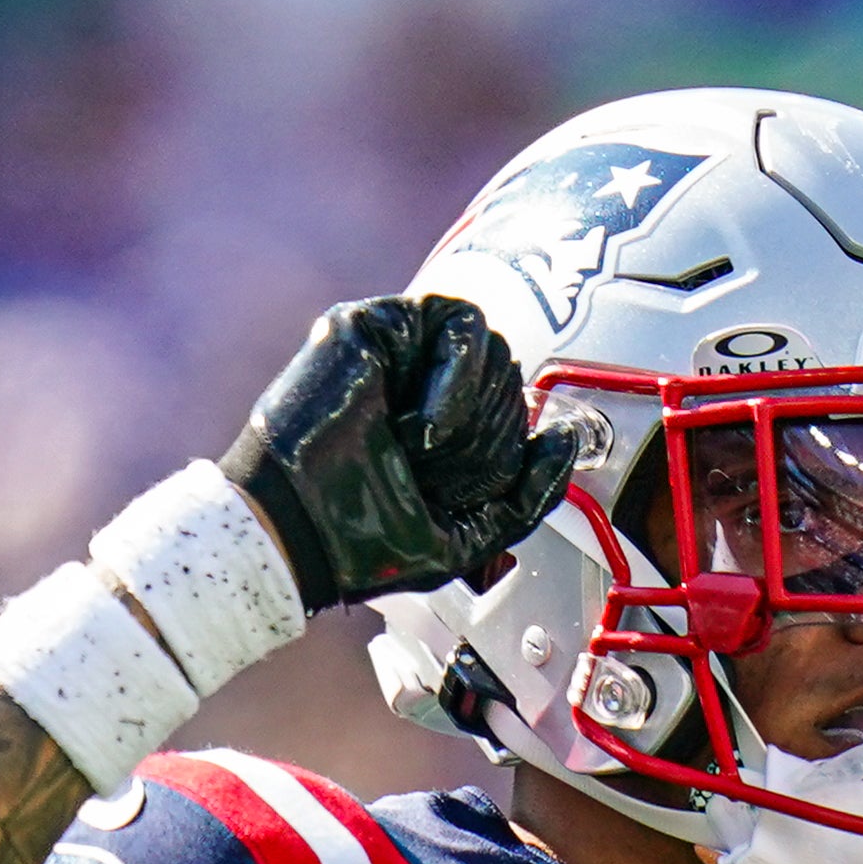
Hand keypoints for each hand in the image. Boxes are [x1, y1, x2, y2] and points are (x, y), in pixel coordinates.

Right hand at [217, 295, 582, 613]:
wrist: (295, 532)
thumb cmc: (364, 542)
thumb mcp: (467, 534)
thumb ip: (526, 495)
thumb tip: (567, 438)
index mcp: (445, 428)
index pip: (513, 412)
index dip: (505, 454)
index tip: (457, 493)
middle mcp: (422, 383)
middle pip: (506, 376)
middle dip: (485, 439)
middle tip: (431, 475)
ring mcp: (397, 350)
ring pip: (491, 343)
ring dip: (471, 412)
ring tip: (423, 449)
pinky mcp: (373, 324)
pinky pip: (457, 322)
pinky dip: (458, 377)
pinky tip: (426, 427)